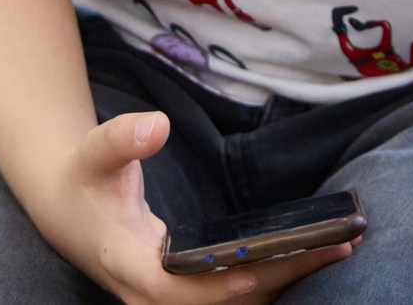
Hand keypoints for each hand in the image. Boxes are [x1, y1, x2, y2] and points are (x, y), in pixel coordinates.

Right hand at [34, 111, 353, 301]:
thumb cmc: (87, 180)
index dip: (211, 285)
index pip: (171, 289)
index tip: (251, 269)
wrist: (72, 211)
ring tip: (340, 248)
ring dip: (285, 281)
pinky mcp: (188, 294)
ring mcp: (170, 300)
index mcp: (125, 262)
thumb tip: (158, 125)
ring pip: (233, 304)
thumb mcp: (94, 152)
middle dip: (275, 279)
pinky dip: (275, 279)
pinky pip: (235, 296)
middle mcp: (149, 294)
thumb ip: (122, 138)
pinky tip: (315, 256)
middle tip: (333, 248)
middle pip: (217, 303)